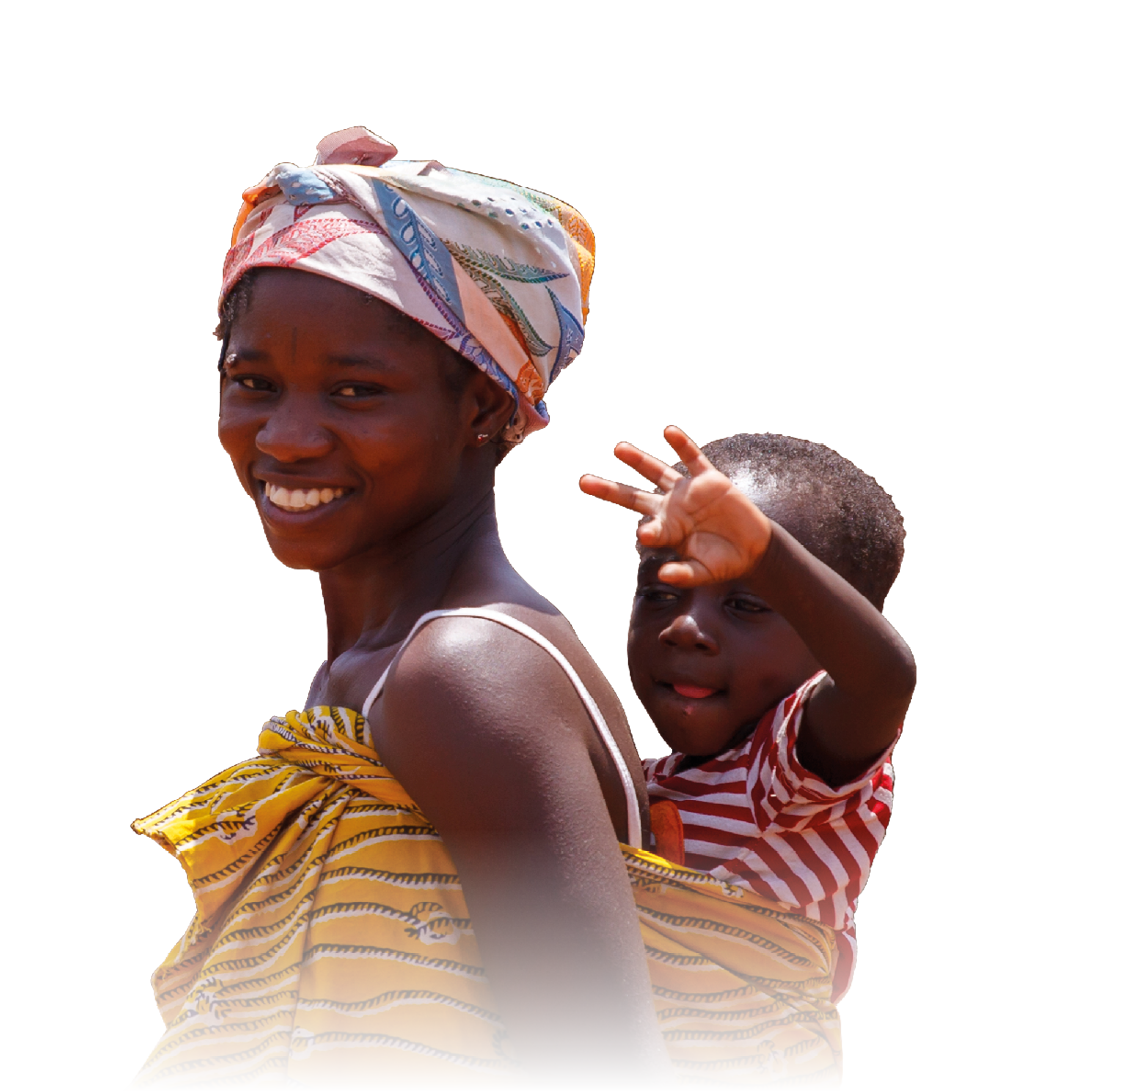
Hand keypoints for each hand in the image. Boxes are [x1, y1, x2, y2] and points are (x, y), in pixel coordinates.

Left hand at [578, 425, 771, 585]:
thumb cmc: (722, 562)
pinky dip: (682, 444)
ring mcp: (688, 492)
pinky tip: (668, 430)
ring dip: (637, 460)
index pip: (649, 529)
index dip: (647, 532)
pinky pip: (693, 458)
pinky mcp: (710, 480)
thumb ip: (684, 575)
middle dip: (609, 489)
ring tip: (616, 449)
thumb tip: (664, 576)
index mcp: (666, 531)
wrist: (752, 548)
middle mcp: (671, 508)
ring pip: (658, 472)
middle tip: (582, 482)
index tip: (645, 535)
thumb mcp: (704, 573)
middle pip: (633, 496)